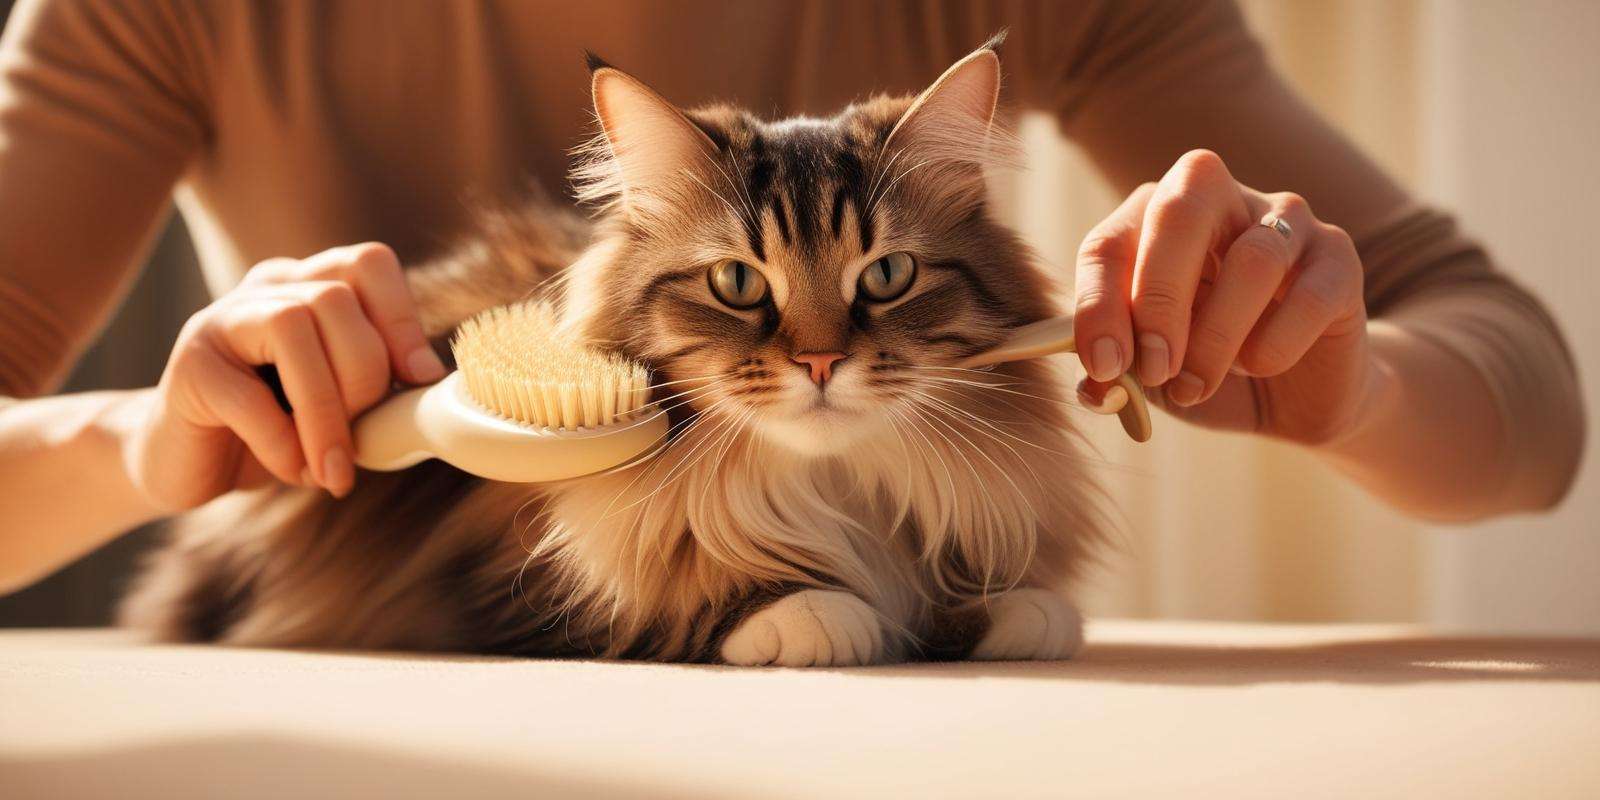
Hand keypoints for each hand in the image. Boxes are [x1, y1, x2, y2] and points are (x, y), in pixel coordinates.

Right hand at [125, 243, 445, 509]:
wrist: (187, 463)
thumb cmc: (277, 430)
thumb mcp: (341, 402)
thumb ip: (379, 382)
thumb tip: (431, 382)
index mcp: (309, 286)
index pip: (368, 262)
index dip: (401, 317)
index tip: (418, 380)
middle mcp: (266, 290)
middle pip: (335, 297)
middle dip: (365, 376)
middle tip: (365, 437)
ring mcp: (220, 321)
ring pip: (292, 326)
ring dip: (326, 410)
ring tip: (332, 466)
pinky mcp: (189, 369)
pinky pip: (249, 397)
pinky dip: (283, 444)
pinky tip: (293, 472)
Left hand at [1073, 150, 1372, 444]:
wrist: (1294, 396)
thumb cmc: (1205, 367)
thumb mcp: (1149, 374)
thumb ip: (1115, 372)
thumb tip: (1092, 387)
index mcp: (1153, 216)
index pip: (1110, 242)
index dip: (1098, 305)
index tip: (1103, 368)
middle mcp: (1221, 198)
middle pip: (1181, 210)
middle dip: (1158, 298)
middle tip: (1153, 368)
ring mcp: (1287, 220)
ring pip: (1252, 258)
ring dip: (1215, 337)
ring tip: (1197, 385)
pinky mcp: (1339, 258)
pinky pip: (1310, 295)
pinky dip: (1275, 344)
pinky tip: (1257, 367)